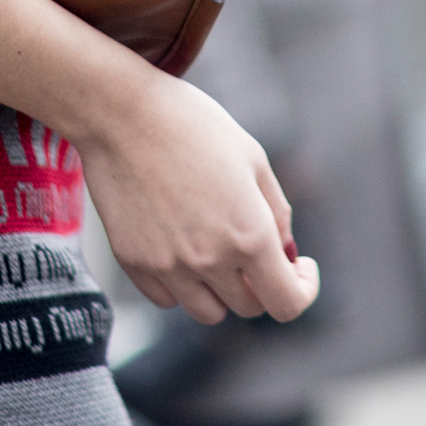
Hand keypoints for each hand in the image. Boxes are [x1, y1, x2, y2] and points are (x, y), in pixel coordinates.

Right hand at [80, 70, 319, 325]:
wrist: (122, 113)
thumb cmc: (195, 127)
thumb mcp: (253, 159)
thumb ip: (277, 213)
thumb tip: (286, 255)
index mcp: (250, 235)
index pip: (287, 304)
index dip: (303, 290)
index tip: (300, 265)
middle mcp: (210, 260)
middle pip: (249, 307)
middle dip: (262, 282)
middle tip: (257, 246)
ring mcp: (167, 267)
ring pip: (208, 312)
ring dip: (222, 290)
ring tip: (217, 247)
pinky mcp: (133, 264)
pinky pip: (167, 298)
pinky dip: (181, 285)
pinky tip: (181, 245)